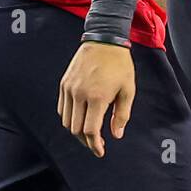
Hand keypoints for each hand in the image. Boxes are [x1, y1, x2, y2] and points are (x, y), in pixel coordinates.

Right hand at [58, 42, 134, 156]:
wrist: (104, 39)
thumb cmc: (120, 64)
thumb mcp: (128, 89)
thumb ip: (122, 114)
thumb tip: (116, 135)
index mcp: (97, 97)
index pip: (90, 131)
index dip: (95, 145)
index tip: (100, 151)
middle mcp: (80, 94)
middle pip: (76, 129)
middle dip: (86, 141)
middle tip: (95, 144)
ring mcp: (69, 89)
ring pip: (67, 121)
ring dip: (76, 131)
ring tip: (88, 133)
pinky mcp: (64, 84)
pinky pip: (62, 108)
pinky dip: (68, 118)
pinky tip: (79, 118)